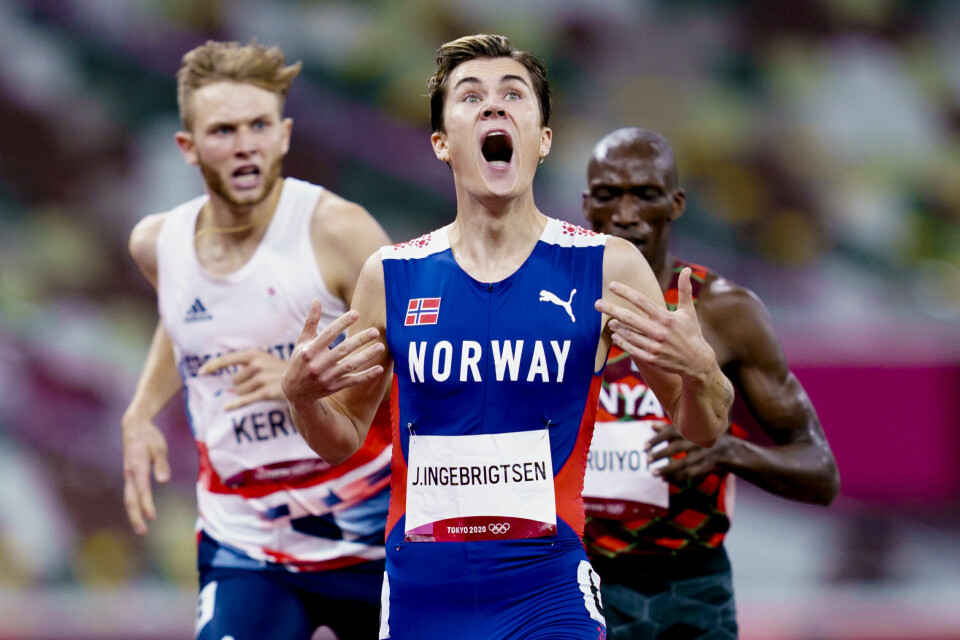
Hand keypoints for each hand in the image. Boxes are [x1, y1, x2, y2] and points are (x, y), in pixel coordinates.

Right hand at [121, 415, 170, 534]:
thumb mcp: (160, 447)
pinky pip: (130, 494)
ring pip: (129, 498)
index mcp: (137, 466)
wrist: (133, 426)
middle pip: (131, 499)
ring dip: (134, 514)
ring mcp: (128, 475)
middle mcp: (130, 473)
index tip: (152, 517)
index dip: (147, 504)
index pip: (142, 489)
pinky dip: (134, 506)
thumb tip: (164, 481)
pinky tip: (139, 514)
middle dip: (136, 516)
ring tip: (141, 529)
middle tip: (142, 532)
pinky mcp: (129, 475)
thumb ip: (162, 464)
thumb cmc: (149, 437)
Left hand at [200, 349, 286, 409]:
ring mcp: (261, 378)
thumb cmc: (279, 371)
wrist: (304, 379)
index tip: (201, 372)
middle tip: (257, 383)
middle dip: (240, 385)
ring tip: (263, 389)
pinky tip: (225, 408)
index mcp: (253, 354)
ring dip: (246, 393)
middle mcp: (256, 364)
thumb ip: (244, 369)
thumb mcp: (263, 362)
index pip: (226, 359)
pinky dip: (234, 404)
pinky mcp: (266, 392)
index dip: (212, 366)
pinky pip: (245, 399)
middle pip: (233, 380)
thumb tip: (227, 389)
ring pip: (239, 391)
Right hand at [281, 300, 384, 407]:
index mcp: (310, 351)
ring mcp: (327, 377)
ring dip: (366, 356)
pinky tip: (379, 369)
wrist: (295, 391)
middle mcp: (318, 364)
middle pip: (343, 350)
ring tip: (381, 346)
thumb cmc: (300, 360)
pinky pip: (353, 381)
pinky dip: (366, 376)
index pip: (328, 334)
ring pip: (350, 365)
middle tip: (375, 331)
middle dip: (360, 340)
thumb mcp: (302, 341)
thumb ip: (311, 322)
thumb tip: (316, 300)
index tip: (356, 313)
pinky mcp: (334, 387)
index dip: (342, 323)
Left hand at [599, 268, 714, 380]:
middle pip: (629, 318)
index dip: (625, 292)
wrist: (697, 362)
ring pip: (628, 334)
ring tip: (609, 320)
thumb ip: (685, 290)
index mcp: (666, 317)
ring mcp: (654, 346)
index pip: (641, 301)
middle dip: (611, 309)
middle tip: (597, 303)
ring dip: (616, 326)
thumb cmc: (691, 333)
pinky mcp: (651, 358)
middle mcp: (659, 332)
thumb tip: (688, 269)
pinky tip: (615, 336)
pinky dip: (622, 341)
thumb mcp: (689, 311)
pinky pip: (631, 348)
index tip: (611, 285)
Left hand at [646, 422, 728, 482]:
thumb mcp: (689, 431)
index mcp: (691, 430)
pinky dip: (680, 477)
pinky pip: (692, 473)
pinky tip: (667, 480)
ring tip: (654, 474)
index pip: (671, 432)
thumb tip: (651, 426)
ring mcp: (703, 454)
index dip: (657, 439)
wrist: (730, 448)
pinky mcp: (709, 465)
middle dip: (661, 454)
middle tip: (647, 460)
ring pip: (684, 463)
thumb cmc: (702, 438)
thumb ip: (669, 429)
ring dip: (668, 469)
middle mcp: (696, 441)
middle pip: (676, 447)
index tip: (644, 446)